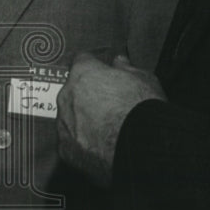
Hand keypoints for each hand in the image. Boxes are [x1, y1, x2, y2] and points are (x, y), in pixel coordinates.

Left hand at [56, 51, 164, 186]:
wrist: (141, 146)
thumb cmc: (143, 110)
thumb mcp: (144, 79)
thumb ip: (126, 68)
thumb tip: (120, 62)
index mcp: (83, 73)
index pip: (82, 61)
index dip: (95, 68)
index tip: (103, 75)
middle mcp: (68, 96)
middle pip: (73, 90)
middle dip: (87, 96)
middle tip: (109, 106)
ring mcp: (65, 123)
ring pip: (69, 116)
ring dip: (82, 120)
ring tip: (106, 129)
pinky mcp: (66, 148)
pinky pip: (71, 141)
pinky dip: (82, 143)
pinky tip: (100, 146)